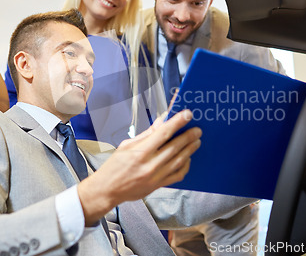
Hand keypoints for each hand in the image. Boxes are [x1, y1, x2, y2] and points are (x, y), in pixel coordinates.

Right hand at [77, 109, 200, 225]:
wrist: (107, 190)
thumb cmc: (114, 166)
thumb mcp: (126, 145)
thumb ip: (146, 134)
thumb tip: (162, 122)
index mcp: (139, 152)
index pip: (163, 133)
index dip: (177, 122)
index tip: (187, 115)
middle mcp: (149, 165)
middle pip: (175, 147)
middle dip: (189, 136)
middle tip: (198, 130)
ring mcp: (155, 177)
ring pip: (179, 161)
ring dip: (190, 149)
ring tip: (196, 141)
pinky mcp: (158, 186)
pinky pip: (177, 175)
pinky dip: (185, 166)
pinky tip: (187, 158)